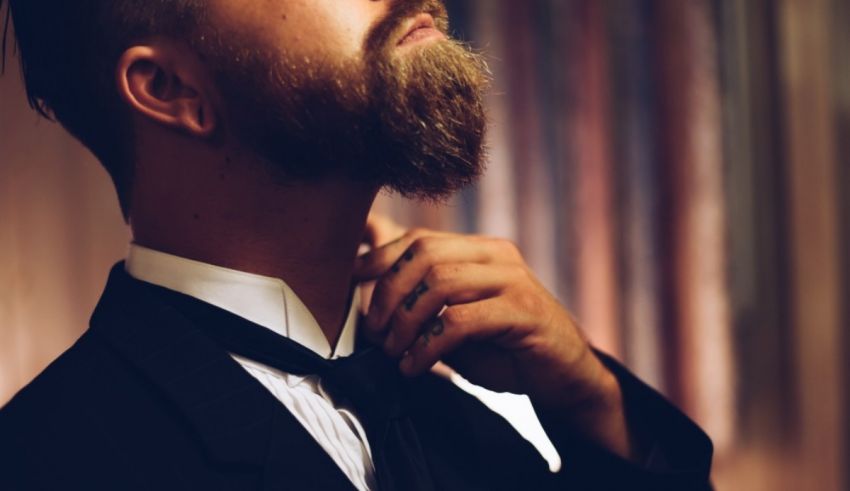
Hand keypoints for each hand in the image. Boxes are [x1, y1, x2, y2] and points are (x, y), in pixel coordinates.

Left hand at [354, 221, 633, 458]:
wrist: (562, 378)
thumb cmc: (502, 346)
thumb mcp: (453, 317)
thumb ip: (418, 294)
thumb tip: (366, 262)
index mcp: (479, 249)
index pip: (419, 239)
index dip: (379, 259)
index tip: (350, 284)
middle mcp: (496, 256)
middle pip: (425, 254)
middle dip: (389, 292)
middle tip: (374, 331)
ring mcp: (513, 281)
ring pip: (440, 284)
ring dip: (406, 322)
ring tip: (394, 352)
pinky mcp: (523, 313)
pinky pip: (461, 321)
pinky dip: (428, 346)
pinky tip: (415, 367)